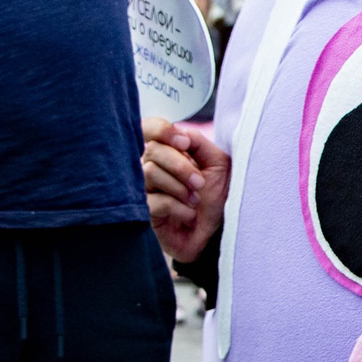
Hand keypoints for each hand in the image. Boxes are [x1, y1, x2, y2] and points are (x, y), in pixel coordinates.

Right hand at [144, 117, 230, 264]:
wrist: (219, 232)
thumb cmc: (215, 197)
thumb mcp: (217, 163)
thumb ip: (198, 142)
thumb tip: (180, 131)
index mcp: (166, 152)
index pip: (148, 129)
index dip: (162, 130)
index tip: (184, 143)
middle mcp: (149, 168)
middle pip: (151, 150)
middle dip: (181, 166)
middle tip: (200, 182)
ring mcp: (143, 190)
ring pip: (149, 173)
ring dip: (180, 187)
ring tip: (195, 200)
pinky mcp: (143, 213)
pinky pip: (154, 201)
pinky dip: (178, 207)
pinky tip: (189, 215)